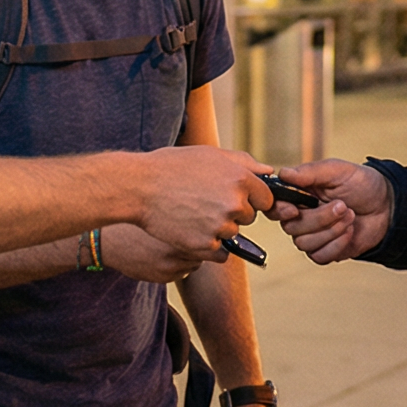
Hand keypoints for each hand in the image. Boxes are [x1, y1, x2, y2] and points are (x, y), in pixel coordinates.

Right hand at [99, 222, 222, 282]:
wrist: (108, 240)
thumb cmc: (136, 220)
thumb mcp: (163, 213)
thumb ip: (187, 218)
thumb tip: (213, 224)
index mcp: (179, 233)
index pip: (213, 244)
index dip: (214, 238)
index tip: (212, 233)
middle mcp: (176, 252)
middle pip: (207, 254)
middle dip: (203, 246)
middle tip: (193, 236)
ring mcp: (169, 268)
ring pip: (194, 264)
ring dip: (190, 256)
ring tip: (172, 243)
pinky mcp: (162, 278)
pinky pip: (181, 273)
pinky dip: (177, 265)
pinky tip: (162, 254)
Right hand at [134, 145, 270, 262]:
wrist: (139, 188)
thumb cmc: (172, 167)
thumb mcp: (210, 155)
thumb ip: (244, 162)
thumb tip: (268, 171)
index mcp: (241, 178)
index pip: (265, 198)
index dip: (251, 198)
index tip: (234, 196)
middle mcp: (235, 203)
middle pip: (248, 217)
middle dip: (232, 212)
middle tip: (204, 202)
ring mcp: (221, 226)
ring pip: (232, 234)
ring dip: (218, 228)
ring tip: (191, 213)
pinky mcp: (205, 246)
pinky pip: (218, 251)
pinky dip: (206, 244)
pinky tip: (188, 228)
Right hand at [271, 159, 391, 264]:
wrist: (386, 206)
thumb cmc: (361, 184)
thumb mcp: (337, 171)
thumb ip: (310, 172)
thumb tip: (284, 173)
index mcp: (299, 194)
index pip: (274, 207)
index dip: (279, 211)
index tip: (295, 209)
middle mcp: (301, 216)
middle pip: (291, 228)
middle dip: (320, 219)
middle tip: (343, 206)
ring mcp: (312, 235)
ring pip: (304, 243)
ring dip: (331, 231)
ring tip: (350, 216)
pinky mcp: (325, 251)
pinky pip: (319, 256)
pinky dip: (337, 245)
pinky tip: (349, 232)